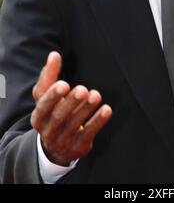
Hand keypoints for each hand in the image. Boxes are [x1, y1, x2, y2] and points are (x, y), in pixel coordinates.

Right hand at [31, 51, 111, 165]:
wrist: (57, 146)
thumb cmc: (52, 113)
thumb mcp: (47, 97)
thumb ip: (49, 76)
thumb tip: (54, 54)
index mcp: (38, 117)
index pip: (43, 106)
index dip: (53, 96)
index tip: (64, 84)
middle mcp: (47, 131)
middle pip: (58, 117)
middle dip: (71, 102)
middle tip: (83, 89)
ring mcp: (62, 141)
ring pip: (74, 126)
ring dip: (86, 109)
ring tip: (96, 95)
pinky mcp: (78, 147)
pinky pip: (88, 134)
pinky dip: (98, 121)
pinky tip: (107, 109)